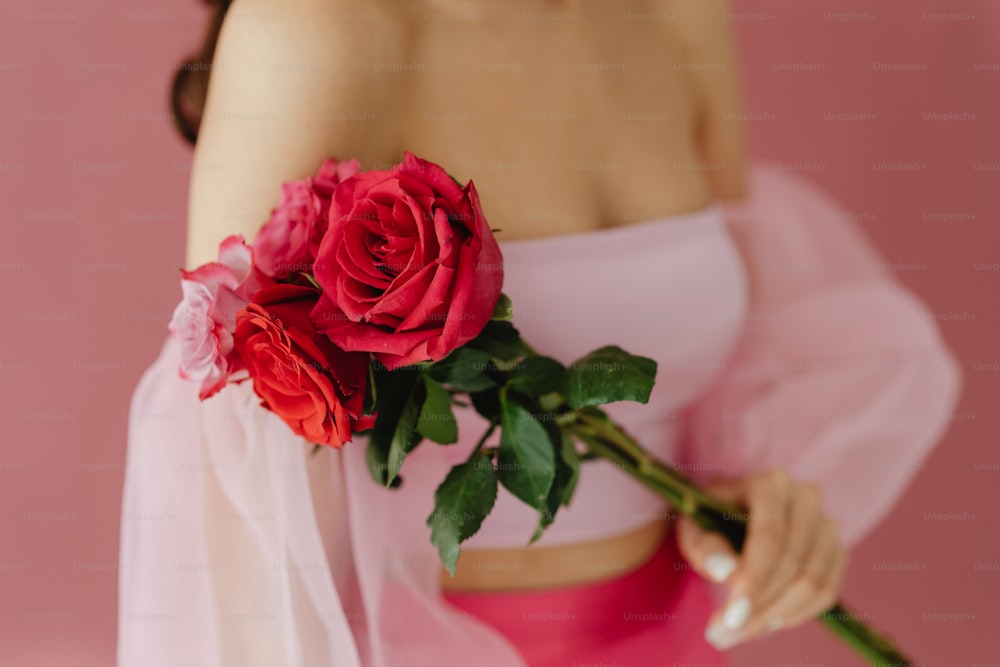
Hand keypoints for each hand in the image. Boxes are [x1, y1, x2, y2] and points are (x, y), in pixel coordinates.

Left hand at [675, 469, 848, 649]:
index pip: (770, 537)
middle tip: (723, 633)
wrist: (735, 514)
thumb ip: (703, 545)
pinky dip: (797, 613)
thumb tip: (724, 571)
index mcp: (770, 484)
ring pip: (812, 581)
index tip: (731, 615)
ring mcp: (827, 524)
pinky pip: (826, 591)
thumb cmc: (710, 518)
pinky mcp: (836, 550)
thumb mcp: (693, 526)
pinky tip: (767, 620)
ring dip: (774, 615)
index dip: (753, 579)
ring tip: (738, 630)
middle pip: (792, 563)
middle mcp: (805, 498)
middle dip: (759, 606)